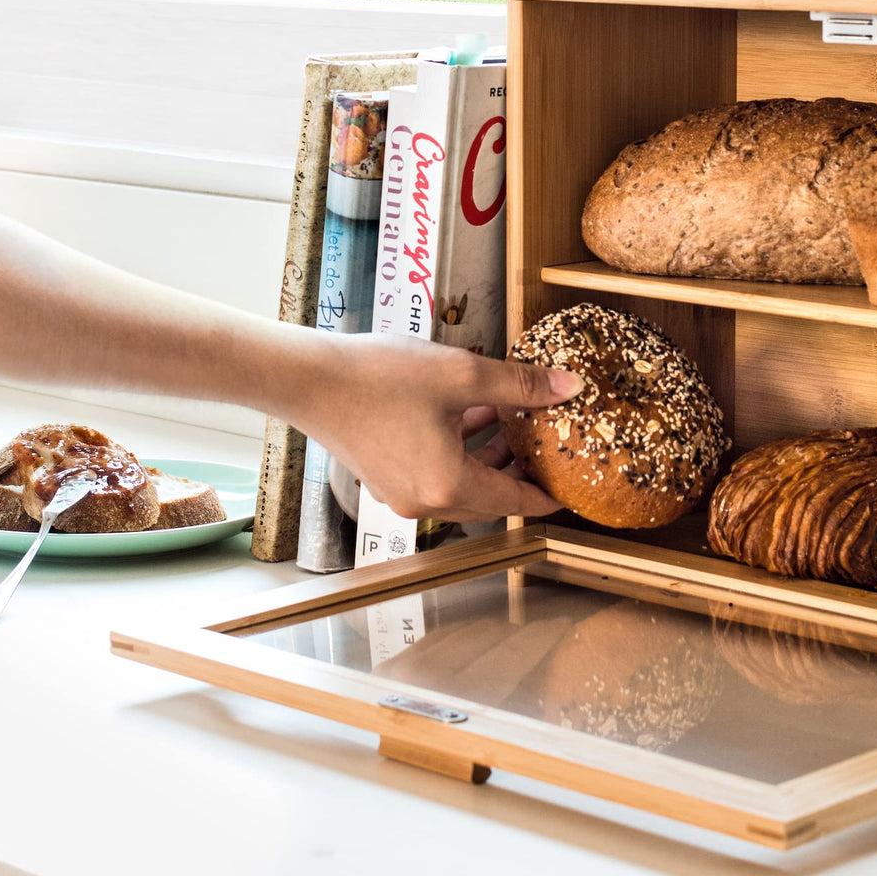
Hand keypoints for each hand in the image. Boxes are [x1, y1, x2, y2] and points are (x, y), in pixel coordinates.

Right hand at [290, 332, 583, 522]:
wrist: (308, 379)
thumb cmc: (379, 378)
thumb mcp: (461, 374)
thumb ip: (519, 384)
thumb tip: (568, 387)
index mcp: (448, 485)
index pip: (513, 500)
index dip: (544, 493)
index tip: (566, 489)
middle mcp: (423, 501)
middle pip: (488, 498)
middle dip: (517, 473)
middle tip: (542, 450)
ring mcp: (398, 492)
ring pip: (460, 485)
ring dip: (487, 458)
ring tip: (509, 423)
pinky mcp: (381, 476)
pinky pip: (434, 474)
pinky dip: (457, 453)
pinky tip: (465, 414)